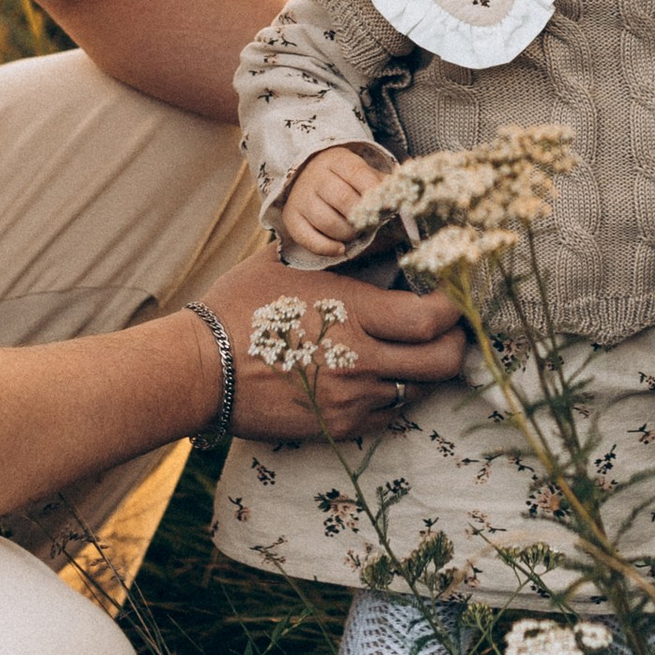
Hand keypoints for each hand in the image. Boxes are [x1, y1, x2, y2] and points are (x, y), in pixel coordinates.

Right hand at [194, 254, 464, 446]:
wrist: (200, 368)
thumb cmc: (240, 306)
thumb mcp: (290, 261)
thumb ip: (341, 250)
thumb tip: (386, 228)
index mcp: (352, 314)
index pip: (430, 318)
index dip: (452, 308)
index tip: (450, 297)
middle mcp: (360, 361)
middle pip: (441, 362)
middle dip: (455, 345)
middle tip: (448, 331)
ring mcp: (350, 399)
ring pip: (416, 390)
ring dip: (420, 372)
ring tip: (408, 353)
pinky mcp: (335, 426)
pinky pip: (385, 416)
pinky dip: (390, 398)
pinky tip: (374, 379)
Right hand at [280, 143, 393, 259]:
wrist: (307, 175)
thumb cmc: (345, 179)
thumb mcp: (363, 172)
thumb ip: (382, 183)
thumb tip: (402, 192)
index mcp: (337, 160)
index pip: (358, 174)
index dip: (375, 191)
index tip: (388, 205)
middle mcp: (316, 177)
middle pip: (343, 199)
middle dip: (362, 216)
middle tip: (370, 222)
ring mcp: (301, 197)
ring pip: (327, 221)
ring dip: (348, 233)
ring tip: (355, 232)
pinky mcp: (291, 217)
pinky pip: (307, 238)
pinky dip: (326, 248)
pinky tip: (340, 248)